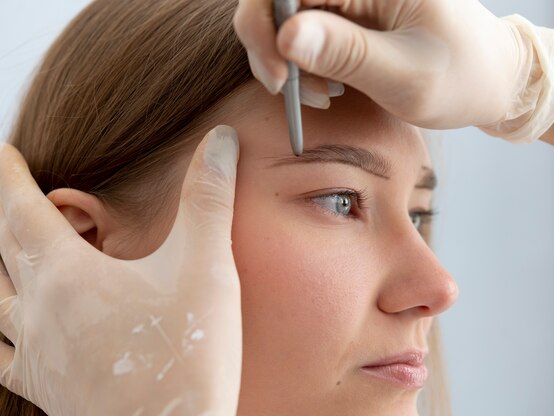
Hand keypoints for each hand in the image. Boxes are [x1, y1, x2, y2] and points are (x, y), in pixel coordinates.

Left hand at [0, 126, 241, 415]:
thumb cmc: (190, 358)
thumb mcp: (208, 270)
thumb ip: (209, 200)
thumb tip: (220, 140)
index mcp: (69, 275)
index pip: (19, 209)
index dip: (7, 174)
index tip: (3, 150)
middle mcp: (39, 311)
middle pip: (0, 249)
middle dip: (0, 211)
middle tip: (6, 190)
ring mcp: (36, 352)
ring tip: (7, 250)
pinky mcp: (45, 385)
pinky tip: (6, 327)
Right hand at [234, 0, 526, 127]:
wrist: (489, 79)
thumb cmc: (460, 79)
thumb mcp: (405, 75)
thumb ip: (346, 53)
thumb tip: (285, 35)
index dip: (269, 23)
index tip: (281, 75)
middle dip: (272, 44)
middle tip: (287, 88)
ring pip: (284, 14)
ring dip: (286, 58)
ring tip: (322, 94)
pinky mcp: (348, 12)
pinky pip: (302, 29)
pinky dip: (302, 62)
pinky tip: (327, 86)